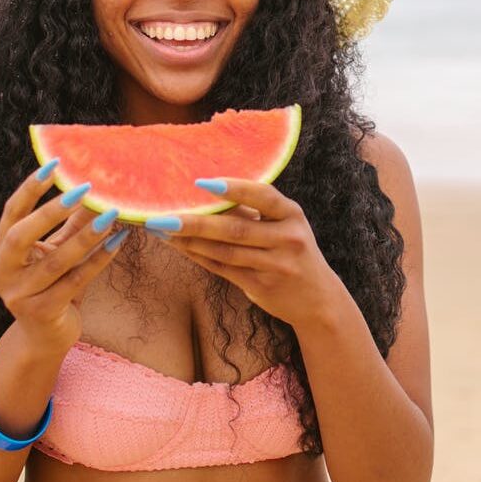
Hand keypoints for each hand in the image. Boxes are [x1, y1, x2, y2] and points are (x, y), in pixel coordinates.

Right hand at [0, 164, 127, 350]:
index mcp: (0, 250)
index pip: (11, 213)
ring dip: (86, 236)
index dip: (30, 189)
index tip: (54, 165)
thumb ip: (69, 224)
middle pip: (20, 236)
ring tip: (112, 216)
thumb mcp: (55, 251)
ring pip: (55, 262)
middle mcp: (2, 272)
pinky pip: (74, 283)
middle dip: (51, 211)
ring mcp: (18, 296)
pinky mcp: (40, 313)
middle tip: (84, 191)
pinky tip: (118, 242)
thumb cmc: (52, 285)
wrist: (46, 336)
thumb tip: (95, 190)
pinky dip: (98, 261)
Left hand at [154, 178, 345, 328]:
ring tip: (162, 231)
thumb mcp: (285, 226)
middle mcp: (287, 238)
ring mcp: (275, 264)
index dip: (234, 188)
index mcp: (292, 214)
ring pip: (225, 252)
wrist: (318, 299)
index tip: (202, 183)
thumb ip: (254, 212)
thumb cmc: (293, 252)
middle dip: (196, 223)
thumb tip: (206, 193)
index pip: (263, 196)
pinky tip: (180, 247)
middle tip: (163, 216)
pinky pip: (223, 269)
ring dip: (190, 242)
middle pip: (235, 229)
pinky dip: (199, 257)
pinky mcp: (262, 285)